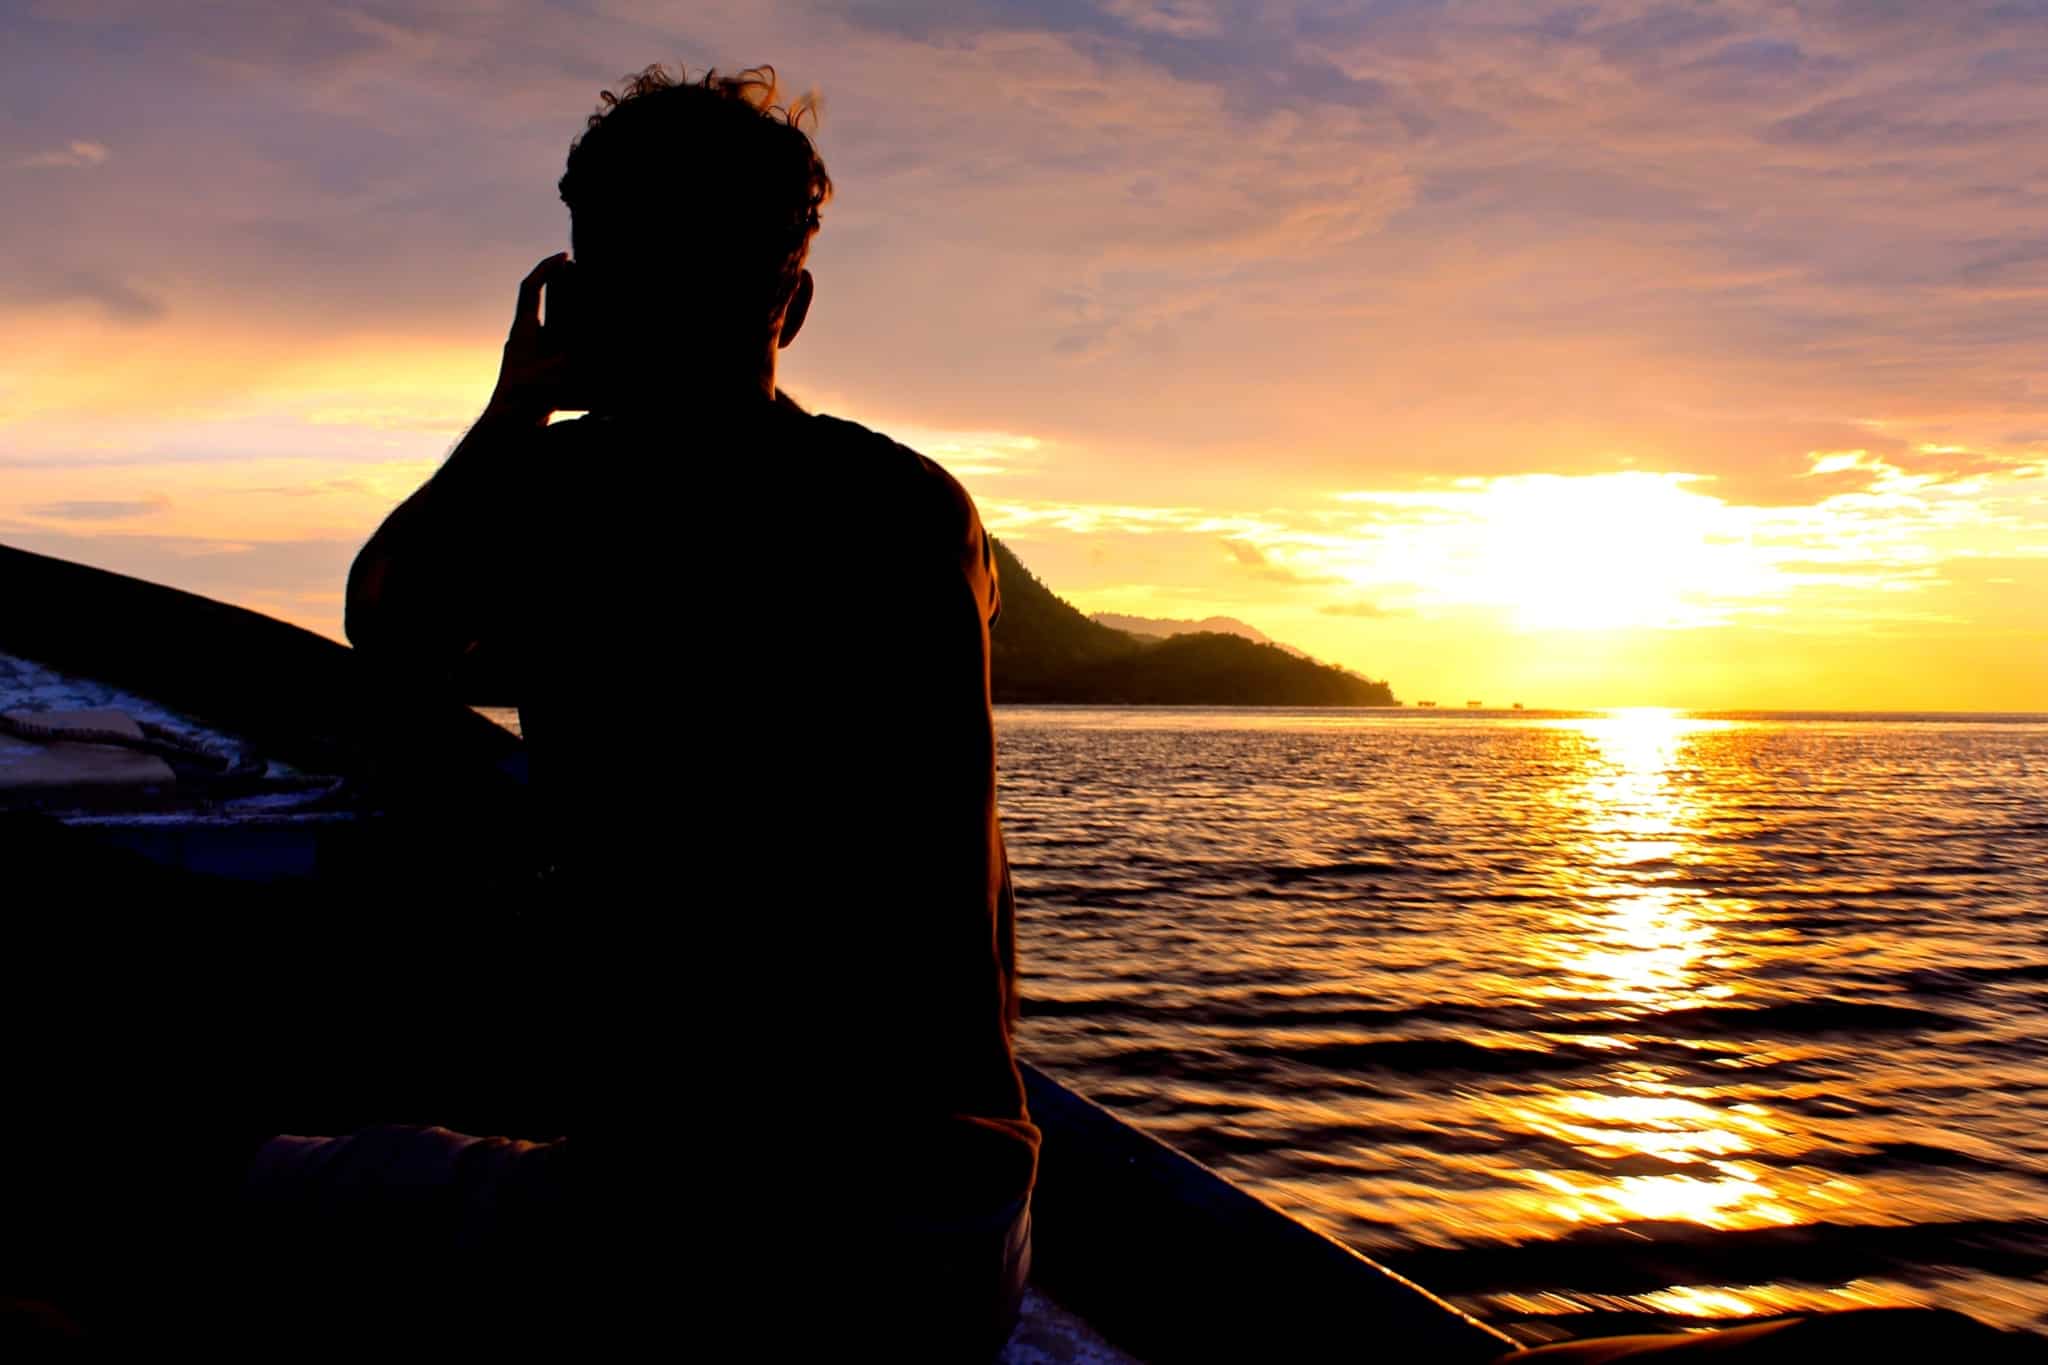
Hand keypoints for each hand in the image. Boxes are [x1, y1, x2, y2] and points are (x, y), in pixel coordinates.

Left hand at [484, 253, 572, 422]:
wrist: (506, 427)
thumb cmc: (528, 399)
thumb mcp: (558, 370)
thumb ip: (578, 352)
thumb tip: (600, 337)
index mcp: (523, 330)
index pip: (531, 288)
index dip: (546, 268)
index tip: (564, 256)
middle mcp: (521, 338)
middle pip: (538, 301)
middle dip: (557, 284)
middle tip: (575, 268)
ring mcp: (524, 353)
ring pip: (544, 322)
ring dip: (562, 309)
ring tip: (583, 299)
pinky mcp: (530, 369)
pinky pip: (547, 343)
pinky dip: (562, 335)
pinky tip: (578, 338)